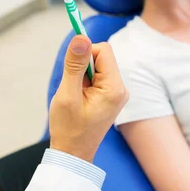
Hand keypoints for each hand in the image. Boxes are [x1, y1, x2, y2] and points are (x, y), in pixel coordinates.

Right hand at [49, 35, 128, 162]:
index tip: (70, 67)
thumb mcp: (68, 95)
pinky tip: (79, 99)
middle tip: (73, 89)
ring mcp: (117, 93)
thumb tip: (80, 36)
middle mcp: (121, 88)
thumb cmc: (69, 128)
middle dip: (82, 66)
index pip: (103, 50)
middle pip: (101, 56)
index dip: (84, 53)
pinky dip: (84, 82)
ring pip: (97, 66)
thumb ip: (74, 64)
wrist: (73, 154)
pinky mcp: (110, 96)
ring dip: (82, 75)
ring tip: (75, 97)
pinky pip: (97, 76)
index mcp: (114, 88)